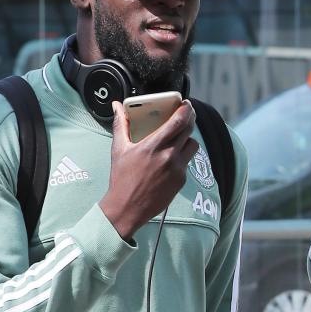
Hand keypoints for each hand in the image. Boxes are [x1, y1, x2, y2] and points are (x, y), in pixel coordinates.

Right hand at [99, 100, 198, 241]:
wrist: (128, 207)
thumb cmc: (121, 178)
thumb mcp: (119, 149)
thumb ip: (121, 124)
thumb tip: (117, 106)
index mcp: (153, 146)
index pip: (178, 122)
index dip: (186, 110)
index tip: (186, 104)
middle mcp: (169, 156)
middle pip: (189, 131)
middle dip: (189, 119)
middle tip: (186, 114)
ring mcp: (178, 169)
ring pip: (193, 146)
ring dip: (188, 138)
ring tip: (180, 136)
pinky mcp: (182, 181)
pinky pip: (187, 162)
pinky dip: (182, 156)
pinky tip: (172, 157)